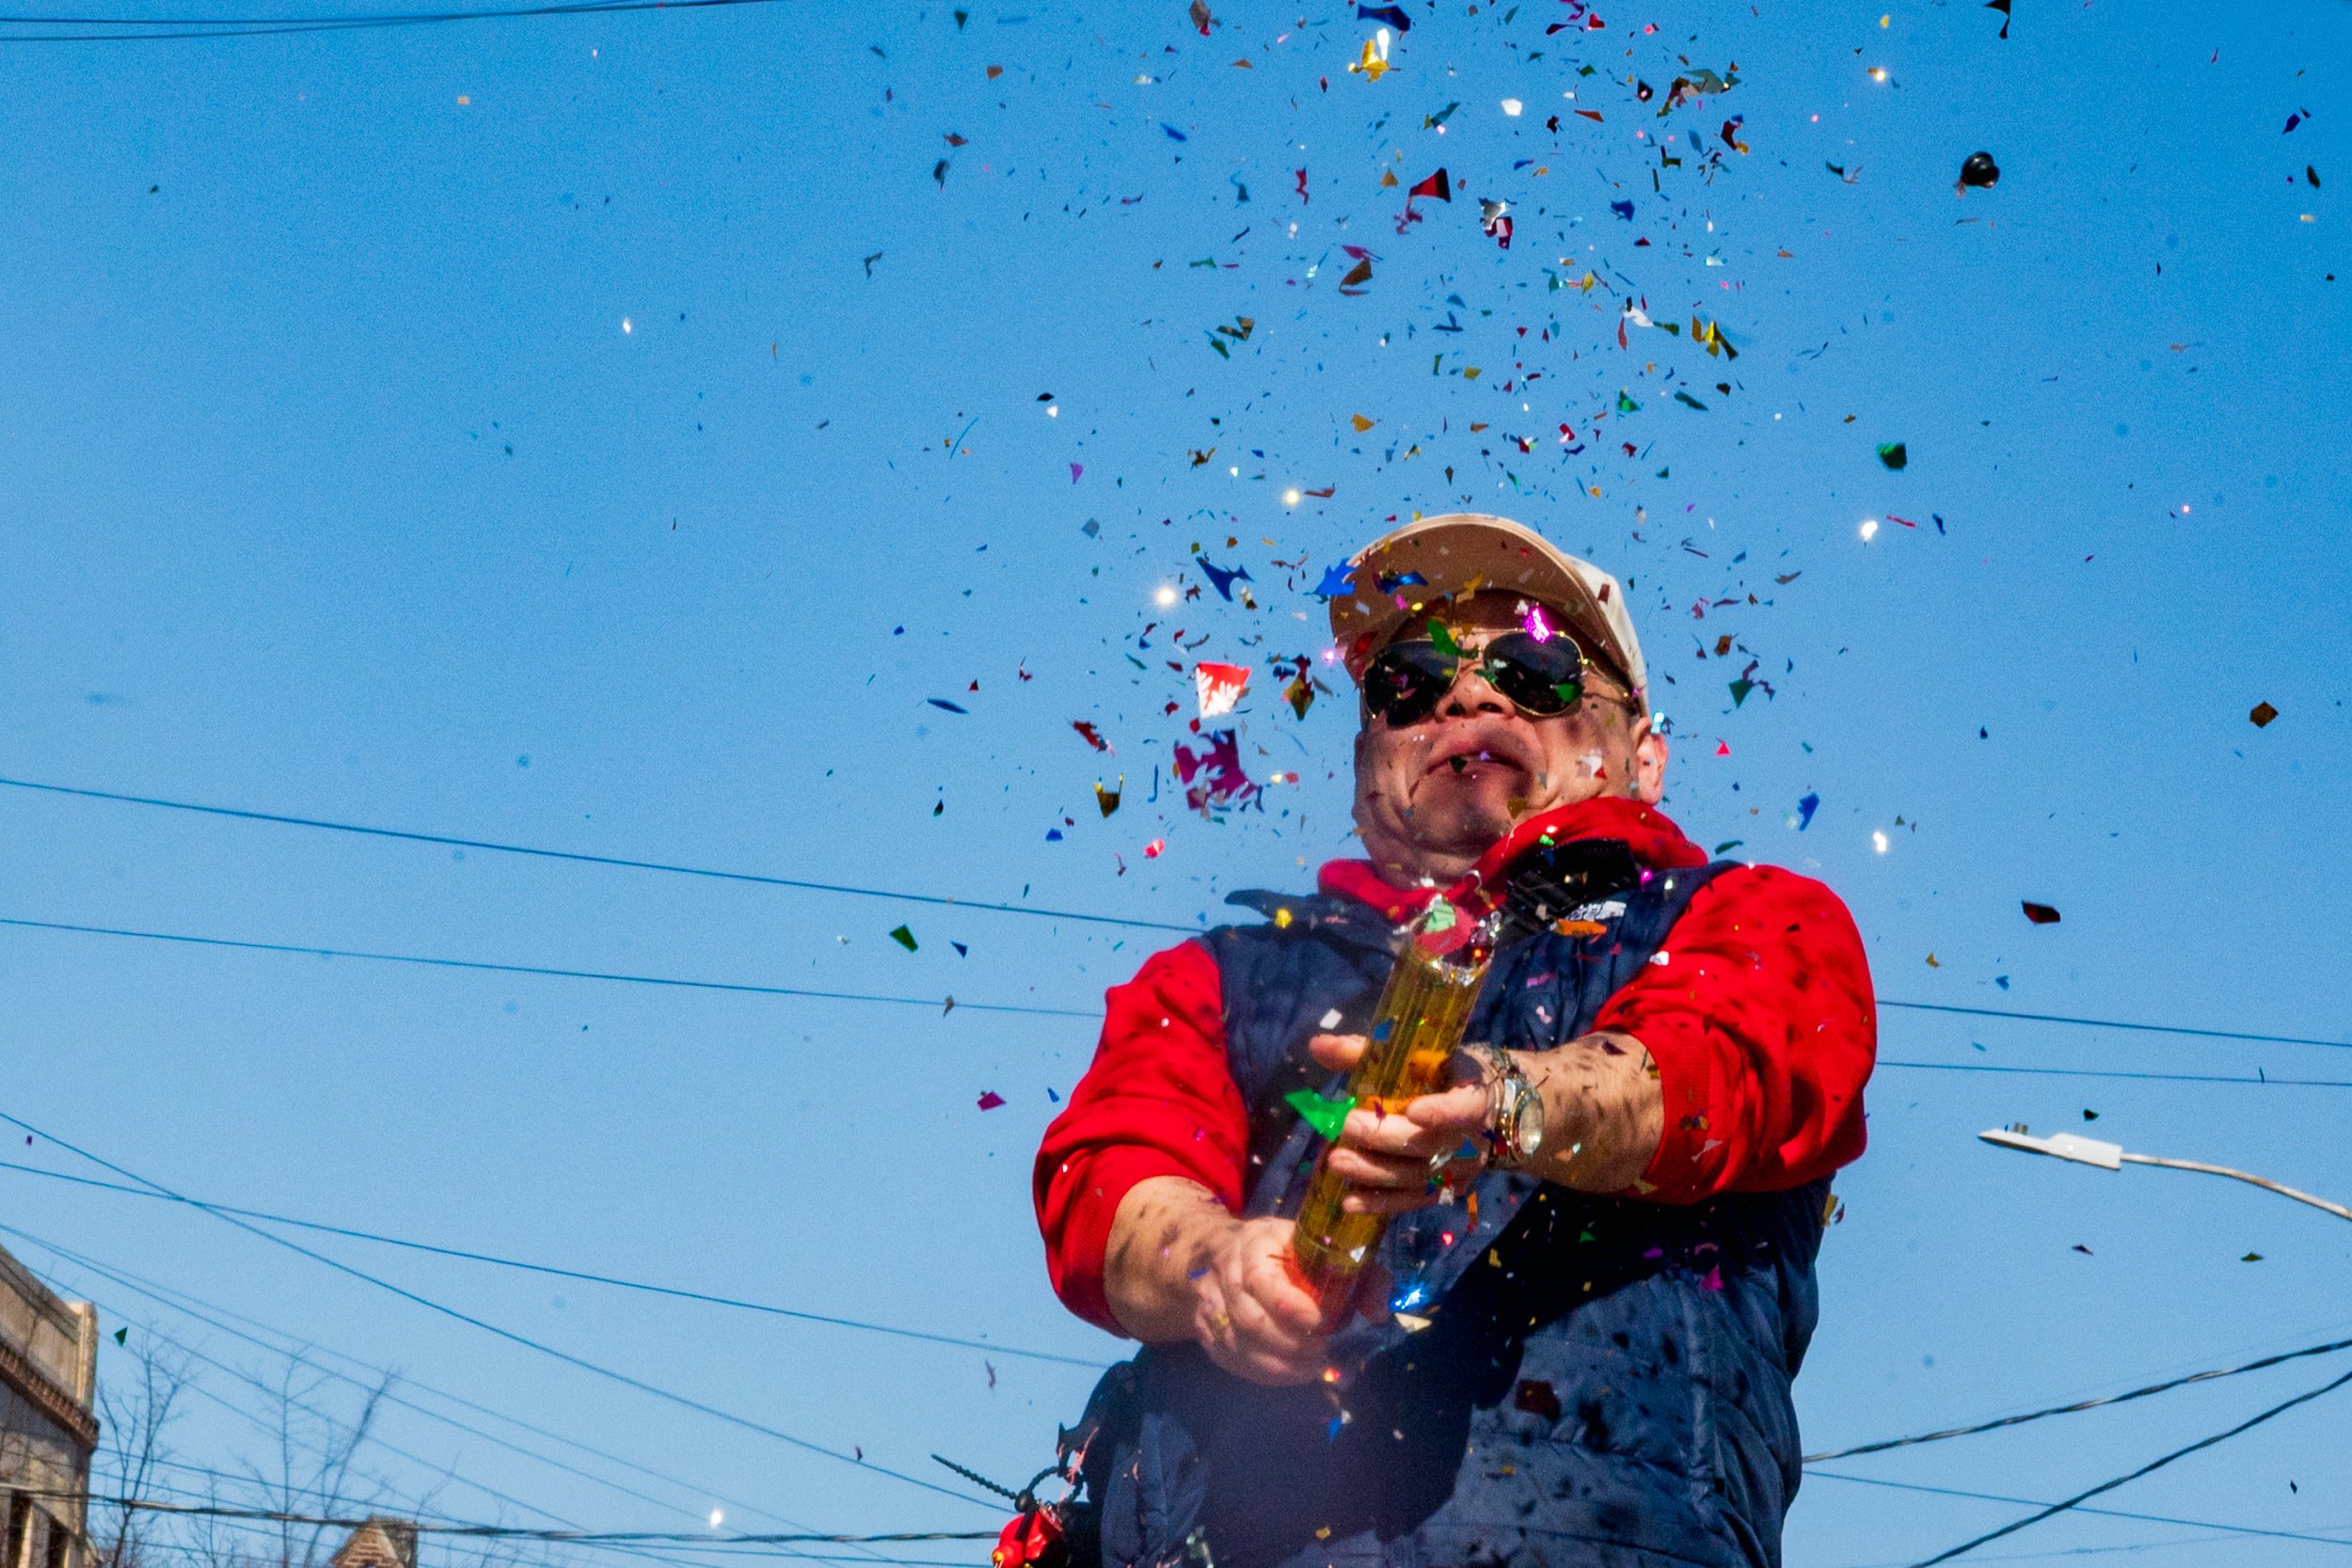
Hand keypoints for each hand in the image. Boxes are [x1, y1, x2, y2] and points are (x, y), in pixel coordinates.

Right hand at [1190, 1215, 1340, 1384]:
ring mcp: (1210, 1308)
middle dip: (1289, 1344)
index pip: (1262, 1281)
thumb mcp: (1317, 1245)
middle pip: (1250, 1321)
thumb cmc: (1278, 1248)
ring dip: (1279, 1366)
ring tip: (1312, 1367)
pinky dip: (1264, 1374)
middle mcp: (1224, 1278)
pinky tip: (1290, 1373)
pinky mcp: (1207, 1334)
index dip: (1293, 1307)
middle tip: (1320, 1351)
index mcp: (1251, 1247)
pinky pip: (1233, 1362)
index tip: (1321, 1323)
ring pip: (1239, 1346)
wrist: (1217, 1251)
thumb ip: (1357, 1272)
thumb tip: (1380, 1311)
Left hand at [1306, 1033, 1492, 1216]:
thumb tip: (1317, 1046)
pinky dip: (1380, 1203)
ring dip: (1373, 1172)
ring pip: (1416, 1178)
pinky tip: (1348, 1202)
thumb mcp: (1417, 1056)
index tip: (1413, 1110)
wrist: (1483, 1109)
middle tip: (1346, 1126)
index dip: (1441, 1112)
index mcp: (1472, 1097)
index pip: (1463, 1108)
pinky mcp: (1442, 1192)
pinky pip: (1411, 1202)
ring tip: (1335, 1161)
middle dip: (1384, 1137)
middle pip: (1428, 1146)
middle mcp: (1470, 1140)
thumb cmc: (1442, 1074)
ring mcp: (1458, 1171)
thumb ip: (1368, 1052)